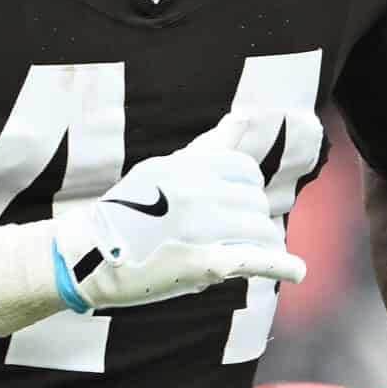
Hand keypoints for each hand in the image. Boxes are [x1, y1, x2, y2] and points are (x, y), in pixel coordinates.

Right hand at [51, 117, 305, 312]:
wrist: (88, 254)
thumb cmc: (130, 209)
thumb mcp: (165, 168)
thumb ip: (209, 146)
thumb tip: (241, 117)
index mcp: (189, 166)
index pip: (246, 172)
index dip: (244, 190)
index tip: (232, 205)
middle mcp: (198, 192)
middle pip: (255, 203)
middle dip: (250, 219)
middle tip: (230, 234)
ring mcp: (202, 228)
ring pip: (261, 231)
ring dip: (260, 244)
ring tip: (249, 254)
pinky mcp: (204, 262)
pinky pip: (255, 259)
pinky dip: (281, 265)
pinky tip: (298, 271)